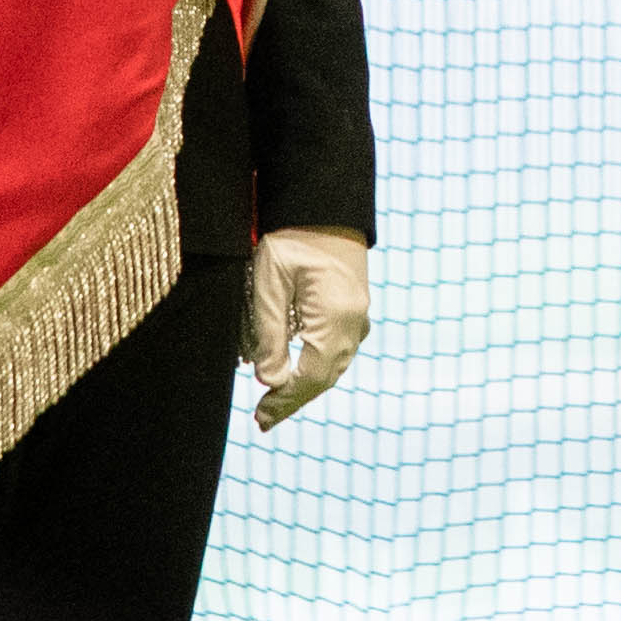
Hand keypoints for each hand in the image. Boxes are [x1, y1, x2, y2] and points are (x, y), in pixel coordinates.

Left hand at [245, 226, 368, 428]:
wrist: (325, 200)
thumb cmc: (292, 236)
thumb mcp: (269, 281)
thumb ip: (268, 333)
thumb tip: (269, 381)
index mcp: (335, 319)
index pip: (311, 378)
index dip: (286, 401)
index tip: (261, 418)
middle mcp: (354, 322)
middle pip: (325, 376)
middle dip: (294, 399)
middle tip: (264, 419)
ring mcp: (359, 314)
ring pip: (333, 363)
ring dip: (305, 384)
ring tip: (277, 400)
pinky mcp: (354, 305)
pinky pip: (337, 346)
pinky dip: (316, 364)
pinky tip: (297, 368)